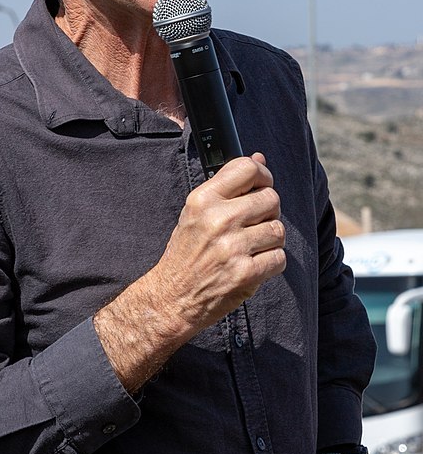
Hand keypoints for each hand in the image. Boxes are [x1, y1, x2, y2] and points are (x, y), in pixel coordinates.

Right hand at [94, 153, 285, 390]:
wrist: (173, 296)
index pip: (247, 169)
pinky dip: (271, 262)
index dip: (263, 175)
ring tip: (252, 246)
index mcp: (203, 199)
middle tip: (255, 222)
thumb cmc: (187, 251)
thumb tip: (259, 157)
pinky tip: (254, 264)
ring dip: (271, 239)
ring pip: (278, 229)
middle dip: (268, 211)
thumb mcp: (197, 211)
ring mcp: (232, 247)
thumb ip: (228, 184)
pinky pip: (279, 258)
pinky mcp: (245, 274)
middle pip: (270, 199)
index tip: (262, 185)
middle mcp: (218, 220)